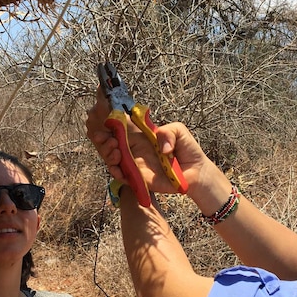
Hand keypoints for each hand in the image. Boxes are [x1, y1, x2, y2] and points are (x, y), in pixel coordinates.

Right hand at [86, 87, 211, 194]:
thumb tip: (161, 149)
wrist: (195, 172)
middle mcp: (135, 148)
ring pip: (112, 158)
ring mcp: (135, 163)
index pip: (120, 126)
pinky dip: (116, 172)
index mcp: (141, 135)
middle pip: (110, 141)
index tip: (101, 118)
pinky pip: (121, 176)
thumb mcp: (179, 131)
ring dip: (107, 154)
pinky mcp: (138, 178)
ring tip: (115, 151)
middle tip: (104, 137)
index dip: (108, 122)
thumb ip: (168, 132)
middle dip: (102, 139)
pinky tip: (117, 168)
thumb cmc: (187, 149)